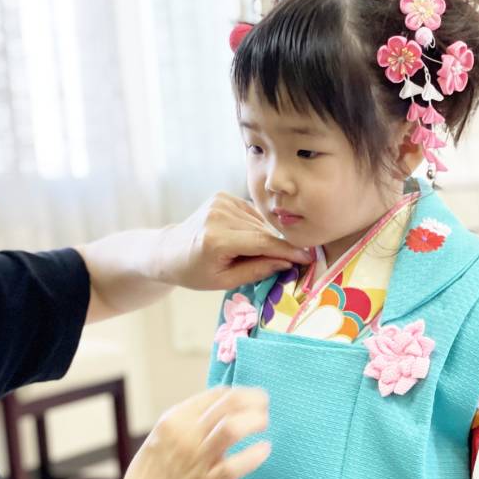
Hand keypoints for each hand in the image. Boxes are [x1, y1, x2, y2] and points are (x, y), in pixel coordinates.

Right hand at [107, 386, 270, 478]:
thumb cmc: (156, 473)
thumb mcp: (165, 435)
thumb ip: (191, 420)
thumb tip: (227, 405)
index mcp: (176, 418)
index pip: (218, 393)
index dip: (242, 393)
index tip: (253, 400)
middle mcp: (186, 434)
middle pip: (230, 403)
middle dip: (255, 400)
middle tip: (264, 407)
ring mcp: (197, 459)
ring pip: (234, 427)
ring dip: (257, 421)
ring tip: (263, 424)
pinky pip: (237, 464)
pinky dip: (256, 454)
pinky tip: (264, 449)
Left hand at [153, 192, 311, 289]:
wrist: (169, 250)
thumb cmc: (196, 272)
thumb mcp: (225, 281)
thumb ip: (257, 270)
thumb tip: (288, 262)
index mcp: (216, 240)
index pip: (261, 243)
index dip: (287, 250)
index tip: (308, 257)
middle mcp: (219, 215)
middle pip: (263, 232)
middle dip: (279, 247)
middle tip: (292, 261)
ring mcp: (220, 202)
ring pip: (259, 223)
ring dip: (266, 238)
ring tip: (253, 253)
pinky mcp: (223, 196)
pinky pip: (252, 215)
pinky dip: (255, 228)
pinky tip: (244, 238)